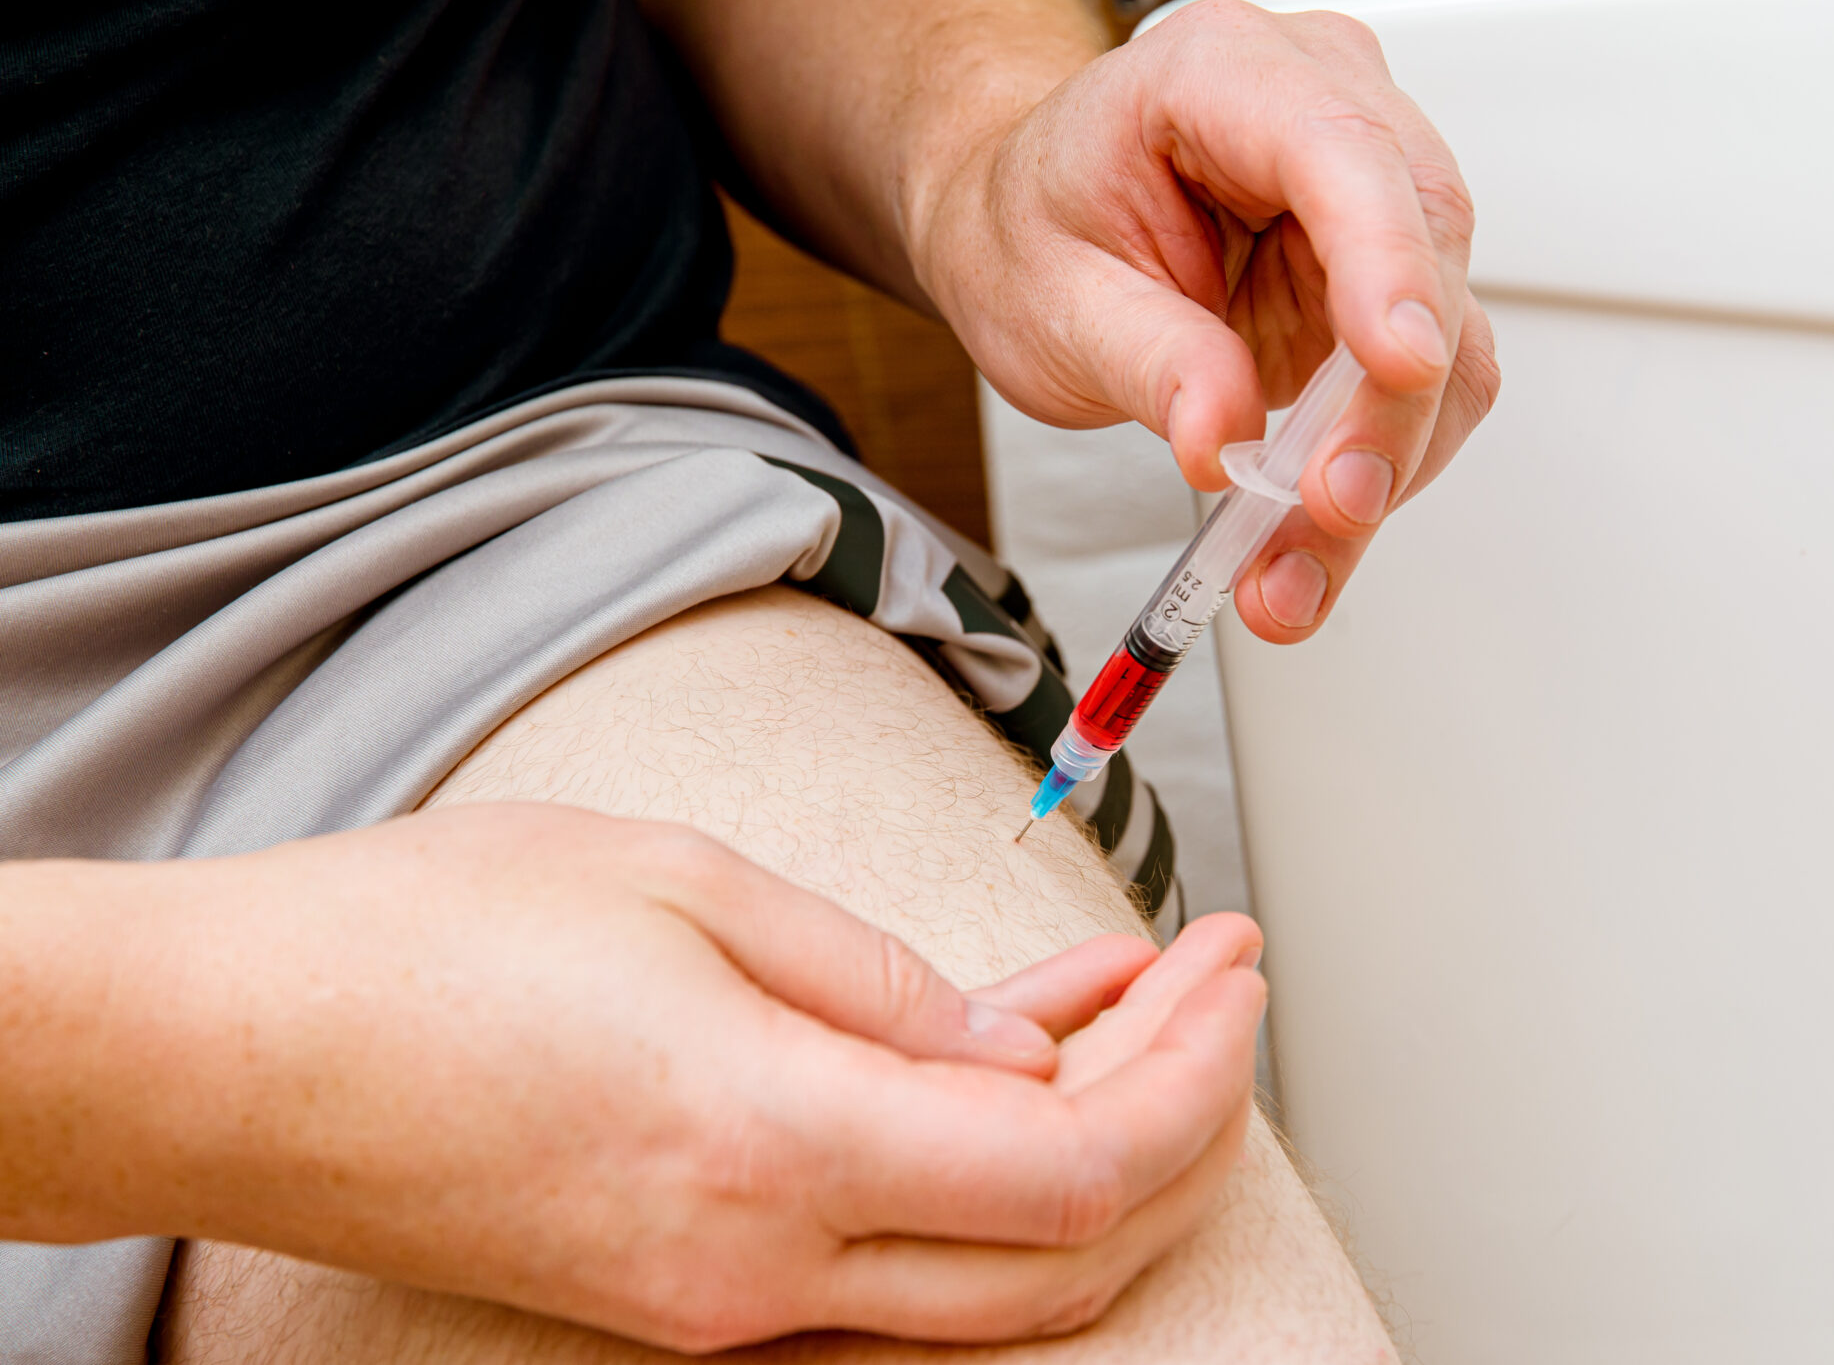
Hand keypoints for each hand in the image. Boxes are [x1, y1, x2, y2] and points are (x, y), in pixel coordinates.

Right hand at [108, 805, 1263, 1350]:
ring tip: (1139, 1005)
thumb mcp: (687, 893)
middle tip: (1218, 987)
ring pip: (992, 1277)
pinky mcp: (684, 1293)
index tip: (1236, 966)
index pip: (1080, 1166)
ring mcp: (723, 1305)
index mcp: (779, 1149)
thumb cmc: (427, 942)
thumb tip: (1026, 1047)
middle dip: (1183, 1120)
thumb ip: (883, 985)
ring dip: (1095, 1152)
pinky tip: (1003, 1056)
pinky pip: (889, 1261)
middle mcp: (766, 1271)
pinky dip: (979, 1174)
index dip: (1194, 1074)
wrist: (233, 1050)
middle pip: (1068, 1254)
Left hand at [912, 0, 1500, 642]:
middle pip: (1420, 250)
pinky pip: (1424, 387)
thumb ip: (1146, 362)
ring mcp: (1369, 199)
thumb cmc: (1032, 229)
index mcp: (1224, 75)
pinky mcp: (1383, 285)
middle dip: (1386, 406)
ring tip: (1292, 565)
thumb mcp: (1052, 301)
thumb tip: (1223, 437)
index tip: (1399, 364)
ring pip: (1443, 337)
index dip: (1386, 262)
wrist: (1024, 232)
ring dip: (1384, 465)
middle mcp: (1323, 111)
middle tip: (1326, 509)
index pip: (1343, 152)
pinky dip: (1376, 471)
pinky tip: (1310, 538)